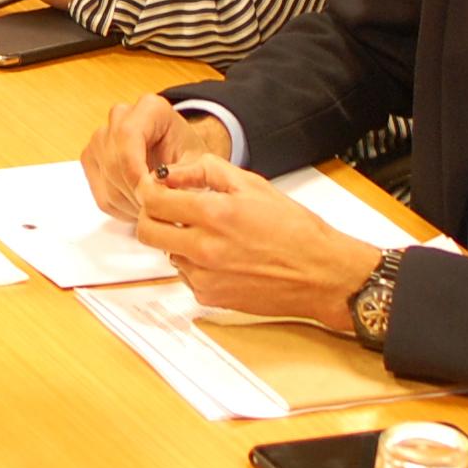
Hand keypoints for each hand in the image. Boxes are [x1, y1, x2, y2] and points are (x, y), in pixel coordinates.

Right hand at [80, 95, 229, 219]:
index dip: (134, 170)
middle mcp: (120, 116)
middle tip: (158, 210)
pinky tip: (140, 205)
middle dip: (134, 192)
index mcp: (150, 108)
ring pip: (107, 179)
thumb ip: (184, 173)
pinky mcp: (91, 157)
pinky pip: (100, 191)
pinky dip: (120, 206)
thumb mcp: (200, 164)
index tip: (149, 195)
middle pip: (114, 160)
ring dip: (130, 202)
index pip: (127, 135)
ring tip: (153, 208)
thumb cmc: (188, 156)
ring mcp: (102, 136)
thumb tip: (158, 184)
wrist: (177, 156)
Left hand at [132, 155, 381, 328]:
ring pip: (166, 253)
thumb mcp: (253, 185)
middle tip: (168, 210)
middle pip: (147, 231)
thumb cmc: (295, 231)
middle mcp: (205, 248)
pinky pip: (185, 275)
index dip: (148, 191)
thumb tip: (172, 173)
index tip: (154, 189)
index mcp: (215, 213)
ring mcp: (204, 276)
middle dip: (152, 217)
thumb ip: (206, 171)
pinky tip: (221, 256)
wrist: (320, 274)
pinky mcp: (209, 297)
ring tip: (209, 234)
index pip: (153, 201)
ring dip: (176, 241)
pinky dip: (194, 263)